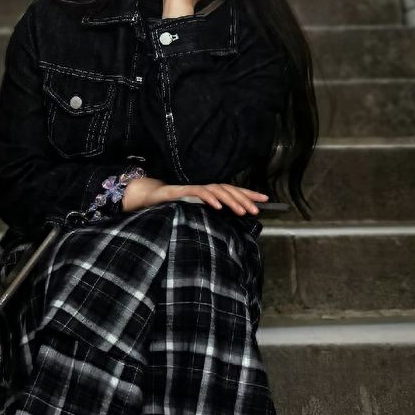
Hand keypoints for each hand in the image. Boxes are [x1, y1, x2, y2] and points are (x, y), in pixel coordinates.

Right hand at [122, 175, 268, 215]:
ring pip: (217, 190)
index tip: (265, 200)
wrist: (149, 198)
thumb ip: (210, 216)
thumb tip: (230, 226)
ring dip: (231, 200)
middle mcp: (204, 188)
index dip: (249, 194)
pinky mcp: (182, 191)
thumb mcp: (196, 212)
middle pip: (229, 189)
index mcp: (210, 193)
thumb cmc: (173, 207)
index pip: (233, 191)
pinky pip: (199, 192)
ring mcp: (194, 188)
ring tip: (242, 211)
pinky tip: (218, 206)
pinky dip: (210, 198)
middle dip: (244, 199)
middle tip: (257, 210)